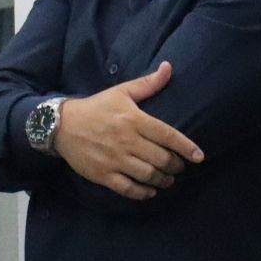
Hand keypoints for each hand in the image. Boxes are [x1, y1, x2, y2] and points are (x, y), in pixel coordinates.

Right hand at [53, 62, 202, 199]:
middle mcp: (127, 141)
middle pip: (162, 159)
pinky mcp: (103, 175)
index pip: (168, 136)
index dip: (186, 147)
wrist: (61, 125)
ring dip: (163, 181)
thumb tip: (168, 67)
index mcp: (134, 120)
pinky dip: (143, 193)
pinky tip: (150, 191)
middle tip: (178, 167)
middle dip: (176, 166)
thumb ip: (147, 84)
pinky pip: (129, 189)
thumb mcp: (120, 92)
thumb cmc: (95, 108)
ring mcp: (115, 160)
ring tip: (167, 180)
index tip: (199, 156)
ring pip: (148, 175)